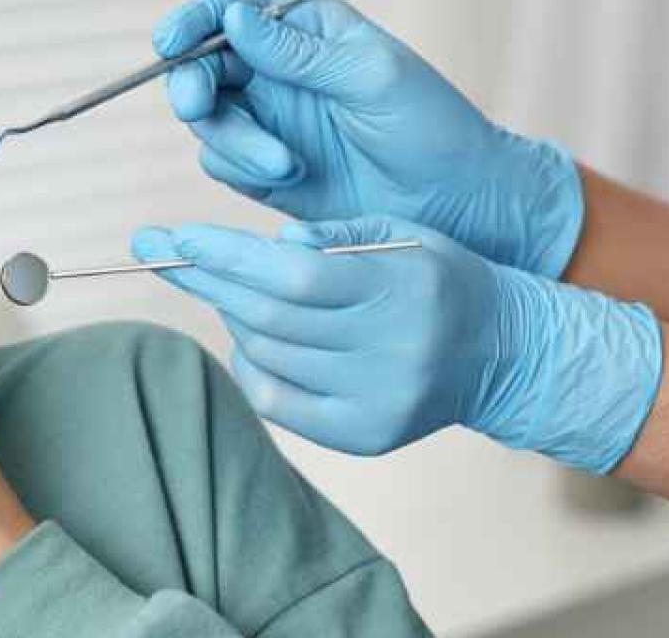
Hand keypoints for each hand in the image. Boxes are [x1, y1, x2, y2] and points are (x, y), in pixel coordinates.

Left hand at [131, 216, 662, 473]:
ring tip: (231, 291)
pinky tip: (253, 340)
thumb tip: (269, 245)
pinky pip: (278, 403)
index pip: (295, 276)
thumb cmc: (437, 277)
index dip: (228, 256)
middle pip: (270, 319)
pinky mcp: (367, 437)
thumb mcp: (401, 233)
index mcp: (402, 288)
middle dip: (208, 281)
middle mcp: (393, 351)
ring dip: (233, 319)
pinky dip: (251, 366)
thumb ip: (333, 233)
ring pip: (268, 358)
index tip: (175, 235)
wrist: (503, 351)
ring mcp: (379, 400)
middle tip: (165, 252)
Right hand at [152, 0, 583, 277]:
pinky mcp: (265, 172)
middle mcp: (279, 72)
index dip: (192, 21)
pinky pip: (222, 164)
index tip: (170, 43)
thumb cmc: (433, 129)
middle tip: (202, 110)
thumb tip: (233, 18)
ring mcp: (270, 123)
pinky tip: (288, 177)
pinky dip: (241, 170)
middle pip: (202, 66)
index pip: (231, 10)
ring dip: (233, 140)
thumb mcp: (372, 78)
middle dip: (194, 88)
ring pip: (208, 121)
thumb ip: (300, 53)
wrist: (459, 206)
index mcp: (308, 32)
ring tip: (286, 164)